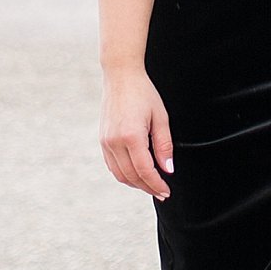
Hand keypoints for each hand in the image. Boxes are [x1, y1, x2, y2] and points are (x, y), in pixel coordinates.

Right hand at [101, 69, 173, 199]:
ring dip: (135, 184)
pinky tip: (136, 174)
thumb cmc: (144, 93)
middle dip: (147, 187)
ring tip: (150, 185)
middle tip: (161, 192)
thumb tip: (168, 169)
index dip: (156, 184)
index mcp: (131, 136)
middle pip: (132, 176)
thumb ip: (164, 145)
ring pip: (120, 174)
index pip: (145, 171)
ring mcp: (106, 142)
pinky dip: (124, 174)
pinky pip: (112, 165)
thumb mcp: (161, 117)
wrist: (121, 77)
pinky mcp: (102, 140)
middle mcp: (115, 142)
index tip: (167, 192)